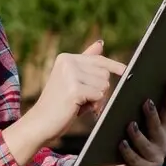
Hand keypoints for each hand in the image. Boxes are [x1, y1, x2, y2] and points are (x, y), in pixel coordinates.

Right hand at [8, 41, 124, 161]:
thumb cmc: (58, 104)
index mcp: (66, 58)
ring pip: (103, 85)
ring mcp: (71, 75)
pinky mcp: (74, 89)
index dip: (113, 66)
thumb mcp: (72, 80)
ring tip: (79, 104)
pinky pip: (98, 96)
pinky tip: (78, 108)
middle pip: (104, 73)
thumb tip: (100, 43)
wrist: (40, 123)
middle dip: (99, 89)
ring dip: (96, 99)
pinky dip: (93, 105)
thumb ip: (86, 62)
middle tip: (83, 100)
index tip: (125, 70)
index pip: (98, 59)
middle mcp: (68, 62)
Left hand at [85, 79, 165, 165]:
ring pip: (147, 145)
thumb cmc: (122, 140)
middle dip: (152, 114)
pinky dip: (128, 151)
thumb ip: (132, 108)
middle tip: (145, 101)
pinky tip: (121, 143)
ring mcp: (155, 159)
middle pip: (159, 127)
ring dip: (138, 134)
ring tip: (130, 124)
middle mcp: (162, 144)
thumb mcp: (129, 123)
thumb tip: (130, 84)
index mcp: (162, 129)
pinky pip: (135, 160)